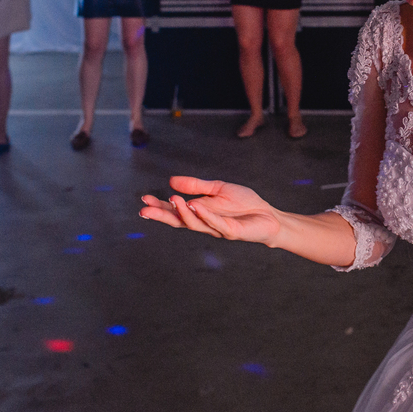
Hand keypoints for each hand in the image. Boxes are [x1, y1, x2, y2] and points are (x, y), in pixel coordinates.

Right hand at [140, 176, 282, 246]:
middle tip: (145, 210)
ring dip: (183, 212)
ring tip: (173, 199)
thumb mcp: (218, 189)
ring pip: (195, 223)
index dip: (159, 207)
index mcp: (200, 212)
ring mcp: (217, 229)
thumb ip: (197, 185)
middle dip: (162, 216)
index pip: (175, 211)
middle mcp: (205, 223)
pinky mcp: (231, 231)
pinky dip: (205, 215)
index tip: (144, 199)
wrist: (268, 215)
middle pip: (179, 221)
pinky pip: (215, 223)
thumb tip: (171, 180)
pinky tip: (196, 206)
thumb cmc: (244, 204)